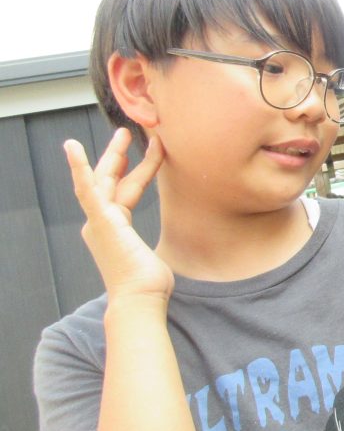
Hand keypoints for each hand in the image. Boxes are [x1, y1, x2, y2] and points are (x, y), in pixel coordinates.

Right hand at [64, 129, 172, 301]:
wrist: (140, 298)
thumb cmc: (150, 285)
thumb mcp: (155, 257)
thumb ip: (158, 246)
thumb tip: (184, 245)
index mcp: (115, 228)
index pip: (126, 191)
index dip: (139, 170)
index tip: (152, 152)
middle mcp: (103, 222)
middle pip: (110, 181)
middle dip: (119, 156)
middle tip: (126, 133)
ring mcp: (98, 221)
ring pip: (101, 180)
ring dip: (110, 154)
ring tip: (121, 132)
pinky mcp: (99, 220)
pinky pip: (87, 189)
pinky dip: (79, 168)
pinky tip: (72, 148)